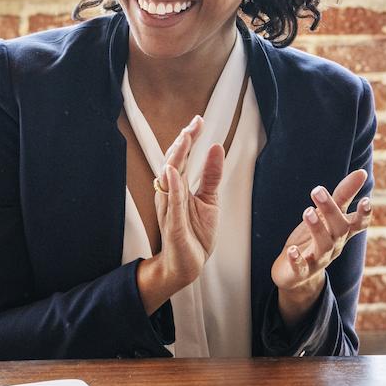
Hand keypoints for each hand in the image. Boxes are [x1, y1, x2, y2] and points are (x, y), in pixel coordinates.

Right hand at [137, 116, 224, 312]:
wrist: (188, 264)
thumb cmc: (196, 232)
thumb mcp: (209, 200)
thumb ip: (211, 175)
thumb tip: (217, 148)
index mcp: (178, 186)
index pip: (182, 157)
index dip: (189, 138)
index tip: (199, 120)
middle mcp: (170, 193)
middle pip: (173, 162)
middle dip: (182, 142)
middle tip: (194, 125)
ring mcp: (169, 208)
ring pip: (169, 178)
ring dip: (175, 158)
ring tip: (184, 139)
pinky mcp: (173, 224)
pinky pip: (171, 203)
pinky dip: (172, 186)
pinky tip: (173, 171)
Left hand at [271, 169, 371, 326]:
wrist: (296, 273)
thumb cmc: (315, 238)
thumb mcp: (328, 215)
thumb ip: (343, 195)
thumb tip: (362, 172)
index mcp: (342, 233)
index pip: (358, 224)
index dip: (364, 214)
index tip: (366, 200)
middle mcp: (334, 246)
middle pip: (339, 229)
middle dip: (330, 210)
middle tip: (317, 190)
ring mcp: (319, 260)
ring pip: (323, 246)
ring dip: (316, 229)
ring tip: (307, 212)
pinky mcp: (301, 272)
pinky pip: (301, 268)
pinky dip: (297, 260)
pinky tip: (291, 250)